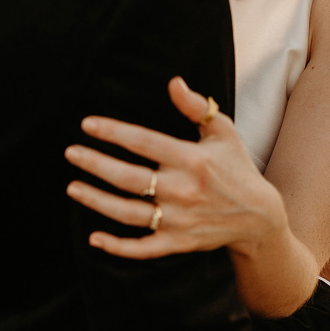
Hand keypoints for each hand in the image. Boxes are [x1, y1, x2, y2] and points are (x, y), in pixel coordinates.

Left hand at [65, 76, 295, 263]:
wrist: (259, 217)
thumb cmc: (237, 167)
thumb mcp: (223, 132)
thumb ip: (196, 107)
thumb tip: (173, 82)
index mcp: (192, 160)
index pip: (144, 142)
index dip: (113, 132)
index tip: (87, 124)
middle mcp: (183, 190)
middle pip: (129, 178)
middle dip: (95, 164)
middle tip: (71, 153)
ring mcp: (179, 220)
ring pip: (128, 213)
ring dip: (97, 201)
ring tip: (72, 187)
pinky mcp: (177, 242)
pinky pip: (142, 248)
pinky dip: (117, 246)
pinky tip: (94, 237)